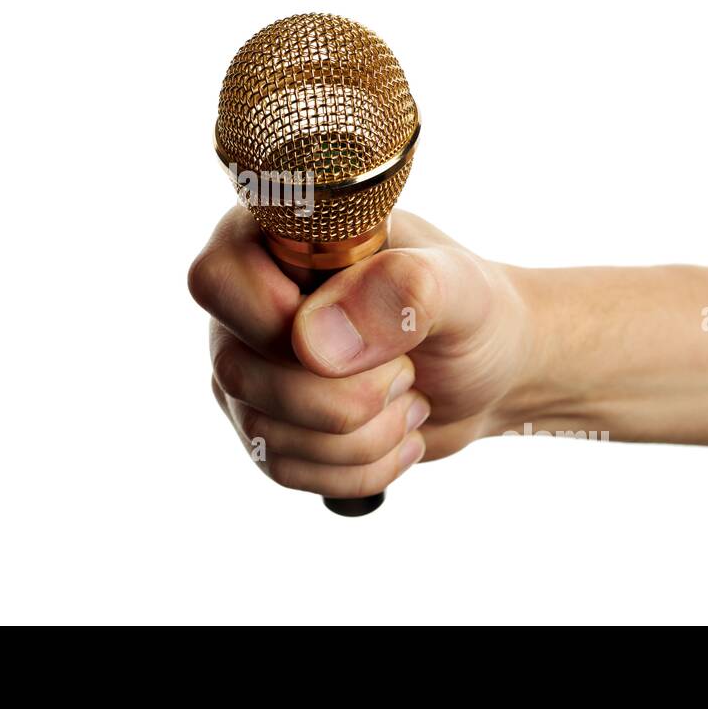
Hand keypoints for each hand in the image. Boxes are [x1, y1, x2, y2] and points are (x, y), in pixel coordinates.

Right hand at [187, 206, 540, 497]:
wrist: (490, 371)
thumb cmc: (472, 309)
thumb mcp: (459, 286)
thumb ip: (401, 289)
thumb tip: (313, 342)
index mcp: (276, 239)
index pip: (217, 278)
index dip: (275, 320)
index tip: (356, 335)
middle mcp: (247, 304)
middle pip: (238, 370)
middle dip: (341, 393)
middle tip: (406, 369)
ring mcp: (250, 369)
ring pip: (263, 430)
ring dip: (359, 435)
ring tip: (409, 399)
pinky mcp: (268, 427)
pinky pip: (283, 469)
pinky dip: (358, 467)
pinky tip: (397, 434)